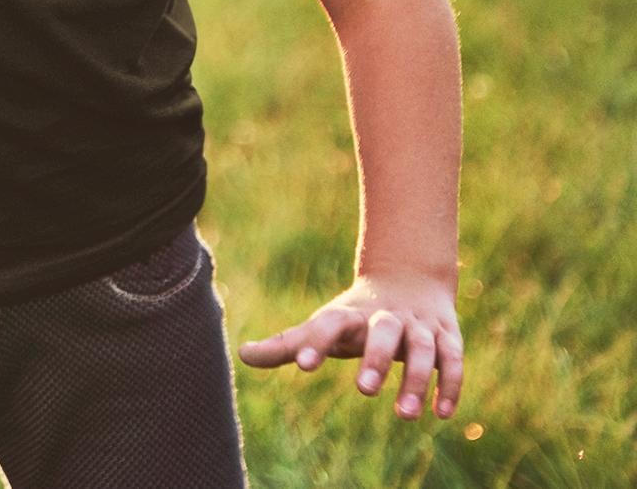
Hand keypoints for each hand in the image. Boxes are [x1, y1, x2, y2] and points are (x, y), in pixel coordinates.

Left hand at [237, 271, 462, 420]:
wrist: (408, 280)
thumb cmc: (356, 318)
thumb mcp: (324, 327)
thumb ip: (288, 344)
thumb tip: (242, 354)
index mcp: (351, 314)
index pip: (331, 321)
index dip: (316, 340)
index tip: (303, 365)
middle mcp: (385, 317)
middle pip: (382, 330)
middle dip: (375, 358)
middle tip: (363, 390)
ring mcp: (418, 325)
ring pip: (421, 347)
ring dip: (416, 379)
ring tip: (405, 415)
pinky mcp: (447, 336)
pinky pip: (452, 359)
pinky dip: (449, 384)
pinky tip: (443, 413)